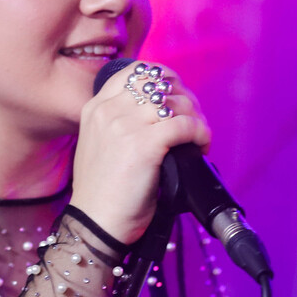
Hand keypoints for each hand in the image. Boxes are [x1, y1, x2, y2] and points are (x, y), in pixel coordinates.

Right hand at [69, 62, 212, 245]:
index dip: (164, 78)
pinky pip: (186, 125)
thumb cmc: (102, 193)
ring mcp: (125, 125)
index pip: (135, 72)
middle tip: (193, 120)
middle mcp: (108, 111)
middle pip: (160, 82)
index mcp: (95, 108)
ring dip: (196, 118)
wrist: (95, 224)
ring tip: (197, 138)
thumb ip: (119, 123)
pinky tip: (200, 147)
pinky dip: (201, 134)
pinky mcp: (144, 144)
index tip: (177, 96)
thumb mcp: (100, 146)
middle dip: (185, 97)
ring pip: (177, 102)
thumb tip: (160, 110)